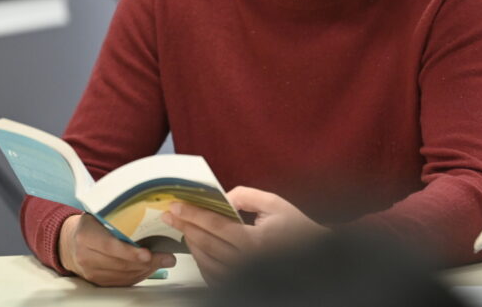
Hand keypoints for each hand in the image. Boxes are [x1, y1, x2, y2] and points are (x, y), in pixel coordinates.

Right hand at [58, 213, 175, 286]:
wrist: (69, 241)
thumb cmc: (91, 224)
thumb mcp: (99, 214)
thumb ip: (118, 216)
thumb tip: (150, 212)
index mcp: (86, 235)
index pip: (110, 246)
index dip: (129, 252)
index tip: (147, 254)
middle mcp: (85, 256)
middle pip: (120, 264)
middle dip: (147, 262)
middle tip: (168, 258)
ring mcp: (90, 271)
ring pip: (123, 275)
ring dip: (146, 270)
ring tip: (163, 262)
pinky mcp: (96, 281)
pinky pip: (120, 282)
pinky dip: (138, 276)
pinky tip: (150, 268)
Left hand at [162, 186, 327, 281]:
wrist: (311, 254)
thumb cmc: (295, 229)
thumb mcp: (275, 204)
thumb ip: (247, 196)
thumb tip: (223, 198)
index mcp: (255, 242)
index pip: (216, 226)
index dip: (193, 215)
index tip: (177, 206)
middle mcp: (246, 263)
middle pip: (205, 243)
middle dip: (184, 226)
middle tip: (170, 214)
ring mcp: (241, 277)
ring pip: (205, 260)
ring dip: (190, 242)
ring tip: (182, 227)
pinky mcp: (238, 284)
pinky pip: (211, 274)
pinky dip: (200, 260)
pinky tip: (196, 247)